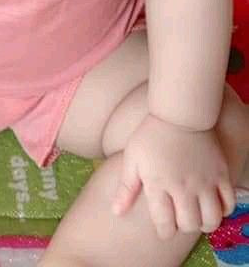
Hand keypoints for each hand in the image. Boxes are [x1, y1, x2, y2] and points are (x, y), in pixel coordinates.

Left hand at [111, 112, 236, 238]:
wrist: (179, 112)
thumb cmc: (151, 135)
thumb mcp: (132, 158)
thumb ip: (126, 188)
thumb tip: (115, 212)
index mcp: (158, 184)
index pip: (164, 224)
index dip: (164, 231)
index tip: (164, 228)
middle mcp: (182, 186)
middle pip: (188, 224)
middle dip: (182, 227)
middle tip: (180, 218)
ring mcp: (204, 180)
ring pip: (211, 219)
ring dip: (204, 223)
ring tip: (198, 215)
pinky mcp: (220, 173)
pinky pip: (228, 203)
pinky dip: (223, 210)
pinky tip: (213, 204)